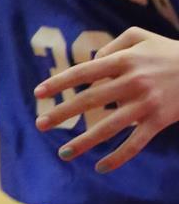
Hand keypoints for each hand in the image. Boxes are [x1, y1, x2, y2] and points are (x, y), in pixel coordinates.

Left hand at [33, 27, 178, 171]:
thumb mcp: (140, 37)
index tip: (38, 93)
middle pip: (91, 100)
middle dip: (62, 113)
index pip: (84, 72)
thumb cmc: (167, 51)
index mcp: (125, 60)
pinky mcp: (159, 121)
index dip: (60, 82)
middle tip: (40, 124)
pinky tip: (100, 167)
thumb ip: (112, 46)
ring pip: (109, 126)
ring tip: (62, 153)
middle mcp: (133, 81)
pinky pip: (135, 144)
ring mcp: (146, 103)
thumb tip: (91, 64)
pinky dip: (118, 157)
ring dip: (83, 142)